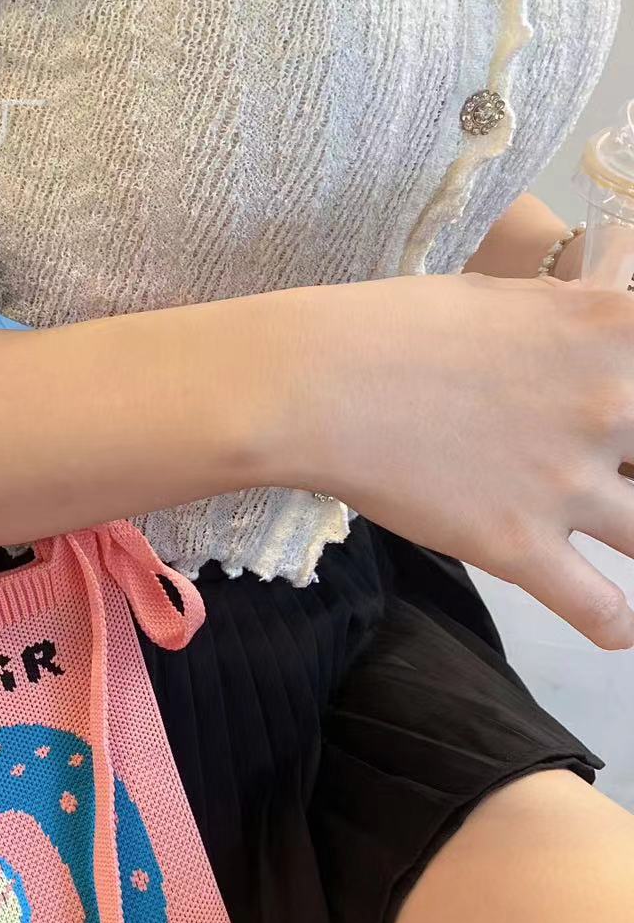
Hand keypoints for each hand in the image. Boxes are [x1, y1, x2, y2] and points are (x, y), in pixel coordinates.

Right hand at [286, 271, 633, 647]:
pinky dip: (616, 623)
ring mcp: (568, 482)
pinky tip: (618, 625)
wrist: (319, 384)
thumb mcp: (510, 296)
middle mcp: (612, 406)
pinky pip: (597, 608)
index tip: (627, 429)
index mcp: (614, 331)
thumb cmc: (397, 326)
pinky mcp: (519, 545)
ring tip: (622, 544)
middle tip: (610, 479)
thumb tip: (604, 317)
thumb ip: (574, 318)